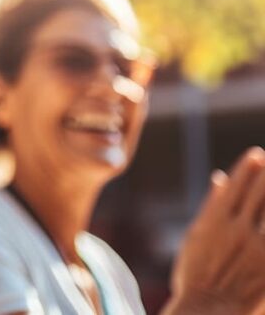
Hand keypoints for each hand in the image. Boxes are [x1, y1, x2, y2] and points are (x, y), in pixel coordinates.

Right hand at [164, 147, 264, 314]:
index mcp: (214, 220)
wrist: (208, 311)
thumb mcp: (196, 236)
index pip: (236, 185)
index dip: (247, 167)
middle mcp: (237, 228)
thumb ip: (212, 206)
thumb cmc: (196, 274)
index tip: (257, 154)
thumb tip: (220, 179)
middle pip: (259, 193)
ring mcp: (256, 246)